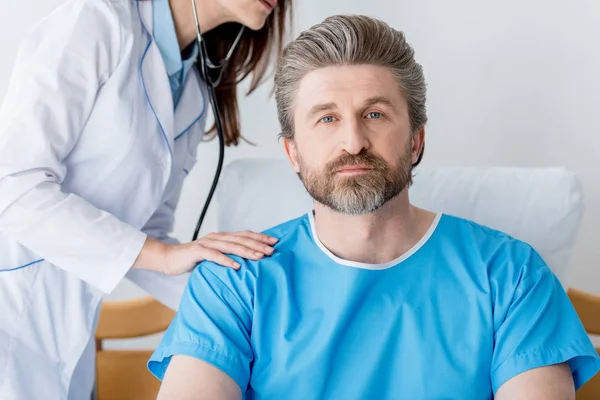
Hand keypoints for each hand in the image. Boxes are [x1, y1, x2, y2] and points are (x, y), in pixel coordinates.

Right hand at [133, 231, 277, 275]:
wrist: (169, 259)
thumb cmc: (194, 260)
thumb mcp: (215, 256)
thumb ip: (229, 256)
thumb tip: (250, 262)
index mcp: (223, 237)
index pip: (245, 235)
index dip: (260, 237)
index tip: (275, 242)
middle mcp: (217, 237)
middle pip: (241, 239)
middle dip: (258, 244)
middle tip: (273, 250)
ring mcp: (207, 243)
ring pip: (231, 246)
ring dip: (246, 251)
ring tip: (260, 257)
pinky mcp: (197, 252)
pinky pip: (214, 256)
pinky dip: (226, 260)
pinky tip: (237, 266)